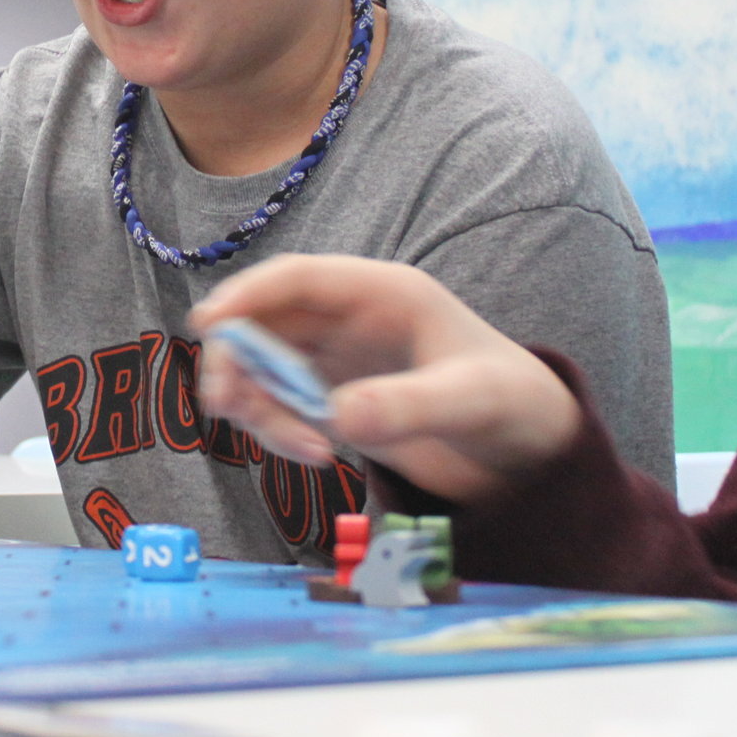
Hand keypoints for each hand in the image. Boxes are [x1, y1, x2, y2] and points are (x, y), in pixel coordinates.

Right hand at [192, 256, 582, 503]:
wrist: (528, 450)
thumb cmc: (512, 404)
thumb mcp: (471, 402)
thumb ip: (408, 406)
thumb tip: (337, 419)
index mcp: (382, 293)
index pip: (298, 279)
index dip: (248, 294)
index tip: (208, 324)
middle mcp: (349, 320)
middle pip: (264, 323)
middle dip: (236, 361)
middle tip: (226, 406)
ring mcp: (336, 360)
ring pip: (262, 367)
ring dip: (257, 404)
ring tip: (306, 451)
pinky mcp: (332, 400)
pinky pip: (279, 405)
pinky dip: (278, 429)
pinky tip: (317, 456)